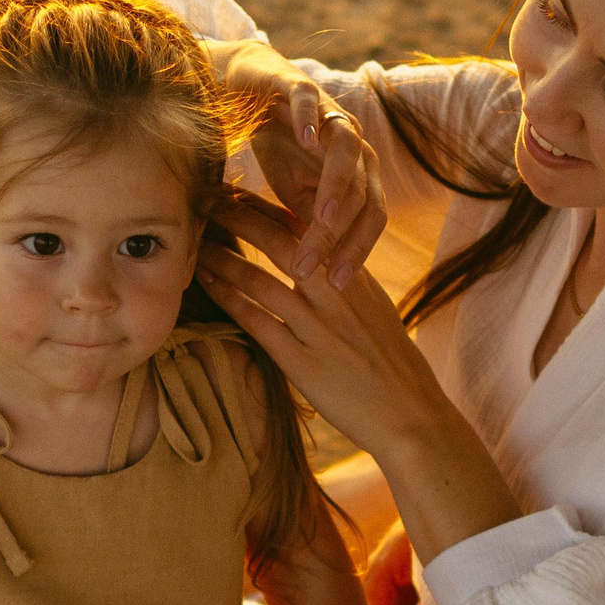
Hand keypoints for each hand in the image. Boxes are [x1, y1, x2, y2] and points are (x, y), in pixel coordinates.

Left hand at [197, 194, 456, 456]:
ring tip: (193, 240)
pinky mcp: (304, 363)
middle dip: (240, 216)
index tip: (241, 191)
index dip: (270, 207)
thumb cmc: (392, 366)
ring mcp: (319, 329)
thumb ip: (347, 285)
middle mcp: (336, 296)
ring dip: (224, 256)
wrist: (411, 414)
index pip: (308, 230)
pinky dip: (230, 300)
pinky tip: (208, 285)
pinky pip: (259, 323)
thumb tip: (321, 264)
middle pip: (280, 242)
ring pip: (261, 280)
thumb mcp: (376, 313)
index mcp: (354, 278)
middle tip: (208, 198)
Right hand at [210, 40, 386, 284]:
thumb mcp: (294, 195)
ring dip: (336, 186)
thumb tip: (320, 274)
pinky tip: (304, 140)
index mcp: (358, 174)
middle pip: (362, 193)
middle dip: (340, 235)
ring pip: (347, 151)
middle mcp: (354, 145)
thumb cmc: (280, 146)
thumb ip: (311, 225)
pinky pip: (312, 102)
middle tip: (315, 270)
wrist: (250, 91)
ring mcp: (331, 114)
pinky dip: (311, 119)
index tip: (337, 288)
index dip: (357, 252)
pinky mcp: (301, 86)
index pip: (370, 218)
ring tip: (321, 219)